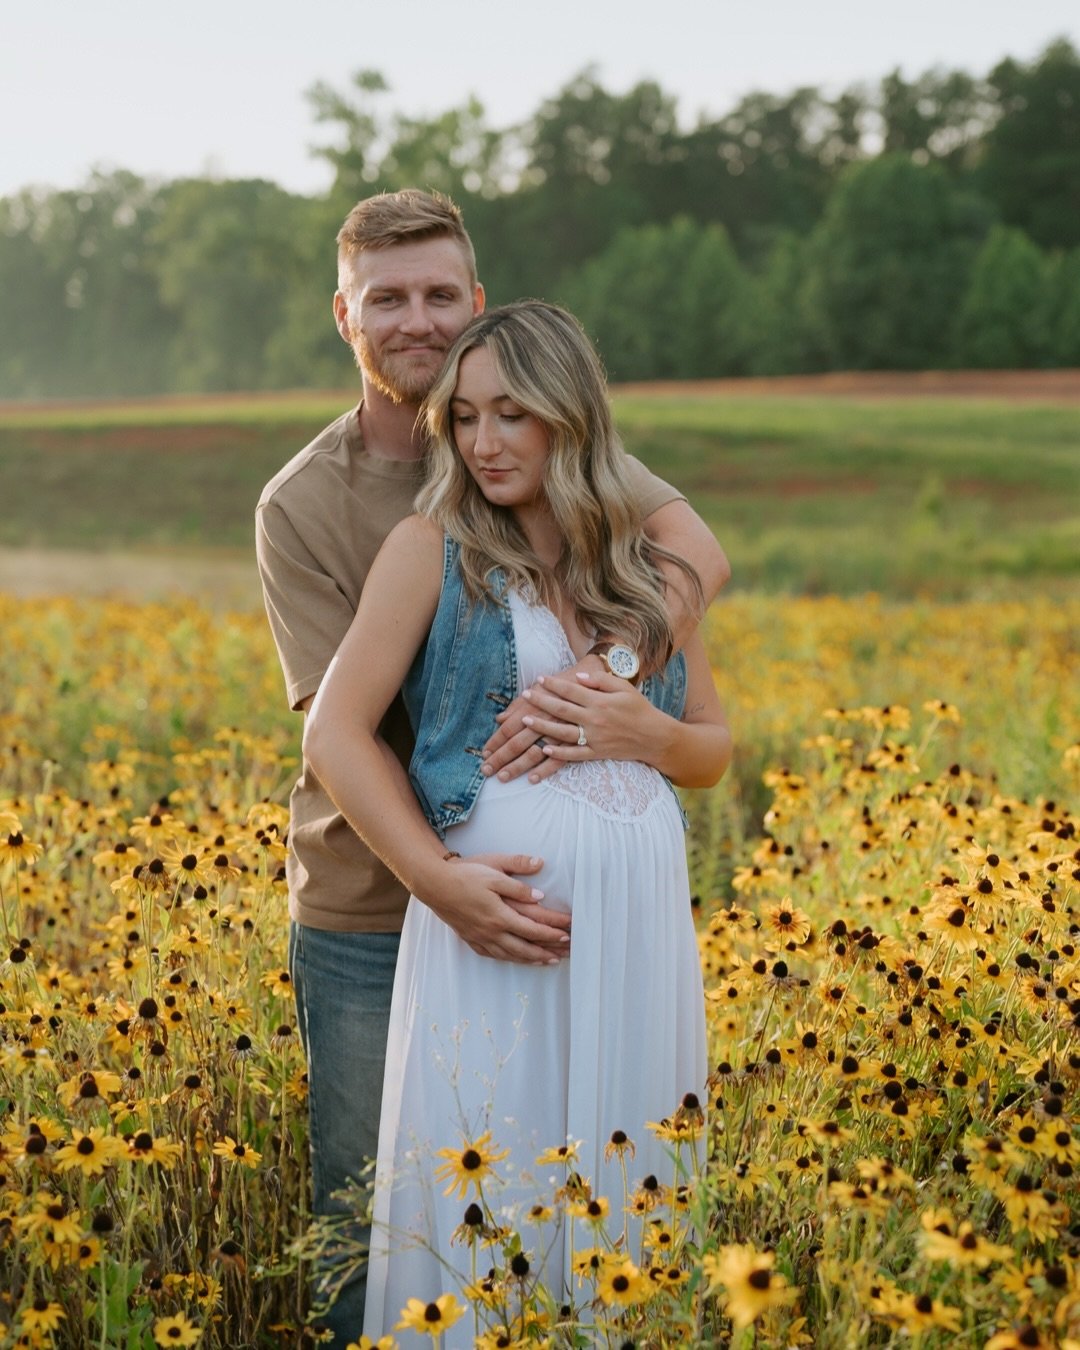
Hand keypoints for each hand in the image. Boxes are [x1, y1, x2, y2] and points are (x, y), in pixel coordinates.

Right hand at [418, 852, 570, 964]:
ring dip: (531, 959)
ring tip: (547, 961)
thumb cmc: (465, 875)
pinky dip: (509, 959)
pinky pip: (493, 954)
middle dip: (547, 952)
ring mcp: (480, 937)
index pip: (533, 929)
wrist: (435, 884)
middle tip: (564, 955)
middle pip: (525, 948)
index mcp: (500, 915)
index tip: (568, 935)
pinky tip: (515, 958)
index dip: (552, 934)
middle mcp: (492, 931)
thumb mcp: (494, 872)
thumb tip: (540, 895)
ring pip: (510, 955)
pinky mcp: (470, 938)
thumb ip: (518, 885)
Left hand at [521, 669, 663, 765]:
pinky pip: (575, 755)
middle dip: (541, 702)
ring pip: (563, 732)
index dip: (554, 684)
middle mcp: (595, 719)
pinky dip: (560, 753)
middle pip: (562, 710)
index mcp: (601, 701)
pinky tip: (545, 749)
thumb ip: (601, 680)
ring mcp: (595, 738)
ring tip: (526, 720)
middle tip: (525, 695)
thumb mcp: (624, 688)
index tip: (540, 679)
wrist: (655, 737)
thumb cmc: (640, 709)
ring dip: (543, 726)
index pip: (572, 690)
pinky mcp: (597, 753)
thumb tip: (579, 675)